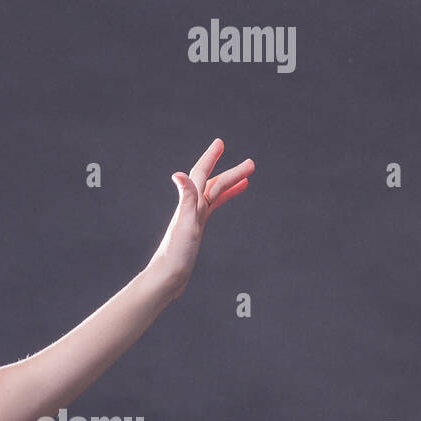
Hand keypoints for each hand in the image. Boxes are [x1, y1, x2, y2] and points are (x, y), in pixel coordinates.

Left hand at [147, 138, 253, 298]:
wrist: (167, 277)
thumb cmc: (175, 253)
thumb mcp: (184, 224)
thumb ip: (185, 199)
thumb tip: (178, 174)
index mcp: (189, 204)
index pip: (200, 174)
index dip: (210, 157)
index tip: (220, 142)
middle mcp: (190, 208)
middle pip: (213, 184)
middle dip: (232, 172)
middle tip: (252, 163)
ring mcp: (194, 218)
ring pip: (214, 194)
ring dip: (229, 183)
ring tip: (248, 175)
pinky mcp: (196, 229)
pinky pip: (212, 208)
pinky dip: (222, 199)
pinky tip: (228, 197)